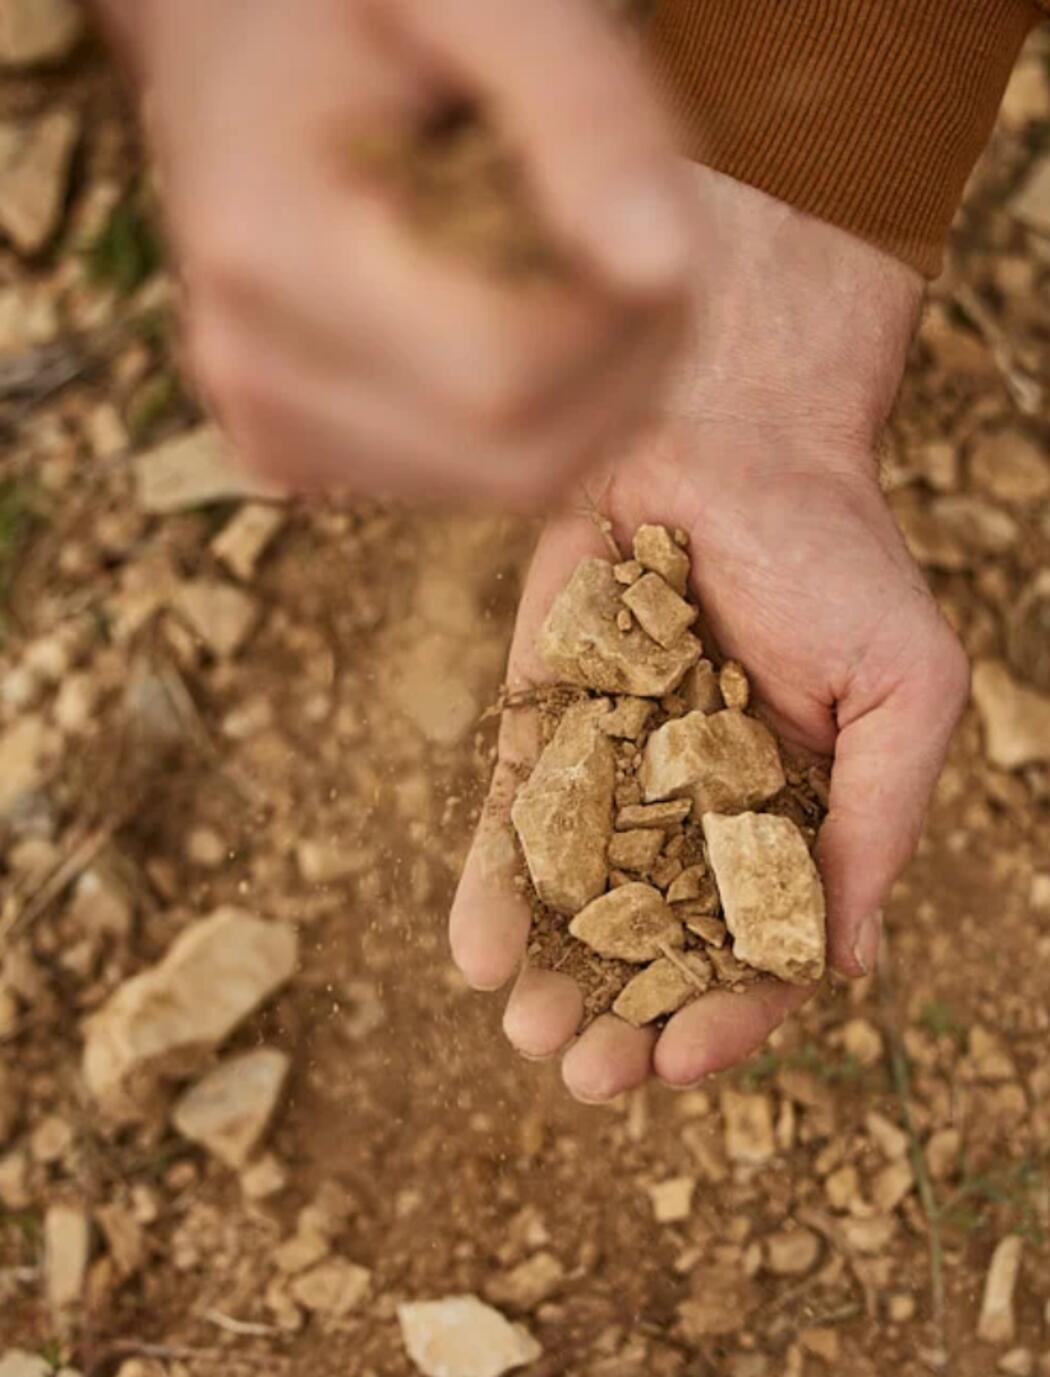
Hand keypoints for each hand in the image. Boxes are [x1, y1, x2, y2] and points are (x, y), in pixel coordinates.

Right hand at [105, 0, 688, 505]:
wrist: (234, 41)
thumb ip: (587, 116)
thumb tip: (670, 271)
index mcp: (271, 251)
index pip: (511, 375)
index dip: (626, 316)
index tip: (653, 207)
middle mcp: (251, 371)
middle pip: (521, 458)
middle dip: (628, 365)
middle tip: (640, 240)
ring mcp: (269, 429)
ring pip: (510, 484)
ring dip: (595, 393)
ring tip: (576, 264)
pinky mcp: (295, 455)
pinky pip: (471, 481)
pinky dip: (533, 414)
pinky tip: (510, 311)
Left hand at [450, 169, 969, 1100]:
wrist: (730, 436)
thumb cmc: (838, 558)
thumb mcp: (902, 692)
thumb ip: (877, 823)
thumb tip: (847, 963)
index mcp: (791, 818)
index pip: (759, 949)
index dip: (727, 1016)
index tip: (682, 1063)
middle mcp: (696, 810)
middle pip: (657, 944)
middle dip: (622, 1015)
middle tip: (584, 1074)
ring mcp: (614, 771)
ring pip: (578, 898)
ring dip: (552, 971)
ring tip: (526, 1028)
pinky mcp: (544, 721)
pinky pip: (513, 814)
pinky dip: (494, 881)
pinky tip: (475, 947)